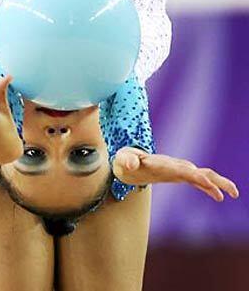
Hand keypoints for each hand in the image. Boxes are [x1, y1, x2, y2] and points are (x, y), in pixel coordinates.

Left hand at [112, 147, 239, 201]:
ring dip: (217, 183)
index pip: (180, 169)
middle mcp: (173, 165)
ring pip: (202, 174)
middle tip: (230, 191)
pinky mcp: (178, 175)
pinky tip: (219, 196)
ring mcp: (177, 170)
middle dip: (212, 180)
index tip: (206, 183)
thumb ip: (126, 161)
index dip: (193, 175)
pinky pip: (197, 180)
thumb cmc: (125, 160)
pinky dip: (208, 187)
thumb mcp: (122, 160)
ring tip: (233, 193)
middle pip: (197, 171)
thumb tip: (131, 165)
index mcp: (161, 163)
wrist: (128, 160)